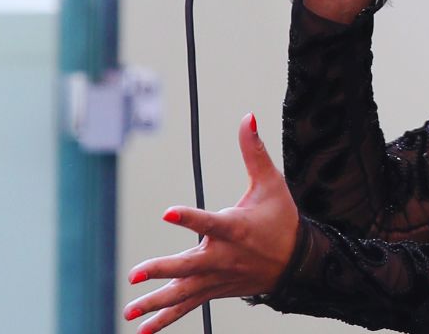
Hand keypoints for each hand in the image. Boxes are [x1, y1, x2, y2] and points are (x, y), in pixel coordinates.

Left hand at [123, 114, 298, 332]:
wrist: (298, 262)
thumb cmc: (281, 218)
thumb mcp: (271, 183)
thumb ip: (254, 151)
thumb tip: (248, 116)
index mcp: (236, 228)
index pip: (209, 222)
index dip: (189, 217)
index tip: (167, 211)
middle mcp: (224, 257)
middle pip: (188, 265)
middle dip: (162, 270)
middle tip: (136, 273)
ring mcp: (218, 277)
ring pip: (184, 292)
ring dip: (156, 301)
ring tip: (130, 310)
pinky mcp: (215, 289)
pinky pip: (188, 306)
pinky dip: (166, 318)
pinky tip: (143, 328)